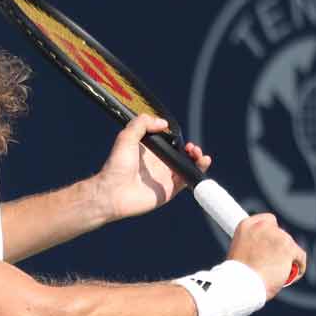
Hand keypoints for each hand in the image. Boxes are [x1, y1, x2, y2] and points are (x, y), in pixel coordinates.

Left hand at [94, 115, 211, 221]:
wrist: (113, 191)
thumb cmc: (116, 165)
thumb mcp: (126, 137)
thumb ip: (142, 124)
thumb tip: (163, 123)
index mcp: (149, 152)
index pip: (170, 143)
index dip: (179, 139)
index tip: (181, 137)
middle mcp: (158, 164)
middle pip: (182, 155)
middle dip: (191, 149)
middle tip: (191, 147)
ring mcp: (164, 177)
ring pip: (187, 166)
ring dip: (197, 158)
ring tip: (196, 153)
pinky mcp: (169, 190)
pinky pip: (188, 180)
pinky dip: (198, 172)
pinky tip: (202, 162)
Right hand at [226, 213, 306, 297]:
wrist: (240, 285)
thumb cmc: (237, 275)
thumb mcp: (239, 253)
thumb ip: (254, 245)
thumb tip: (267, 251)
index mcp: (246, 225)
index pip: (269, 221)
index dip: (271, 234)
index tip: (270, 245)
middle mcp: (263, 226)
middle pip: (282, 235)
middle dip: (280, 249)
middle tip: (270, 265)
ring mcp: (278, 236)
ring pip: (291, 247)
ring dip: (287, 260)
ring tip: (276, 275)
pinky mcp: (289, 248)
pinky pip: (300, 257)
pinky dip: (298, 268)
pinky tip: (288, 277)